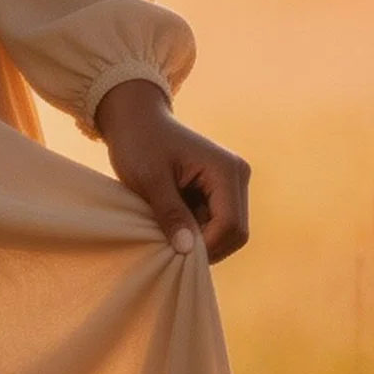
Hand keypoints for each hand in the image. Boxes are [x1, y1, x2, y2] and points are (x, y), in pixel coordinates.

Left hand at [94, 78, 250, 263]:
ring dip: (200, 239)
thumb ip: (170, 213)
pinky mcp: (221, 190)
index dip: (206, 247)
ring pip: (227, 232)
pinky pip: (217, 223)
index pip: (230, 225)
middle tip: (170, 248)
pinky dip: (197, 230)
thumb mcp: (149, 180)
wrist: (136, 120)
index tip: (174, 254)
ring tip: (168, 232)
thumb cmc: (139, 143)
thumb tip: (187, 250)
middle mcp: (237, 176)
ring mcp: (232, 183)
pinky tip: (173, 223)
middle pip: (236, 233)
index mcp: (225, 170)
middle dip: (205, 246)